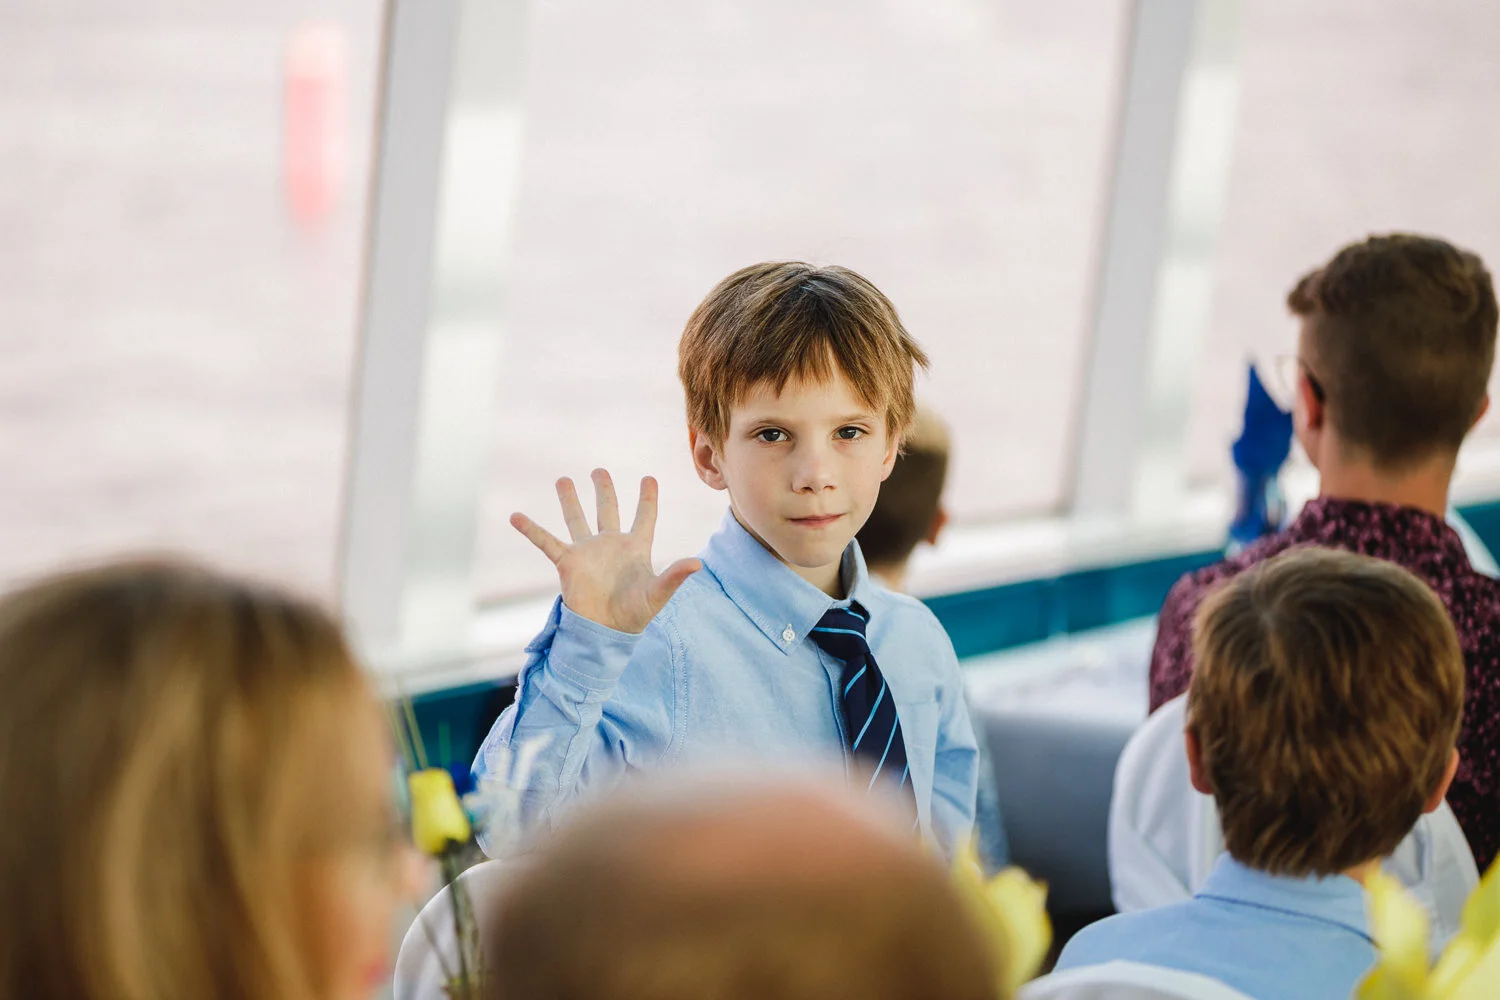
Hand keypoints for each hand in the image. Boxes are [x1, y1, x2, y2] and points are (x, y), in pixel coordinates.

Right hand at [511, 470, 700, 633]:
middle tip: (599, 471)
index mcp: (635, 548)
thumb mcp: (658, 594)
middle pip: (607, 510)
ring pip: (577, 519)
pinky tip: (515, 516)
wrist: (605, 633)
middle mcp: (610, 545)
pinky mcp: (568, 563)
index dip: (647, 498)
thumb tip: (697, 563)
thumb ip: (675, 576)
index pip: (644, 517)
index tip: (649, 478)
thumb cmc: (635, 615)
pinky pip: (546, 541)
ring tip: (562, 479)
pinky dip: (531, 529)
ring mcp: (587, 552)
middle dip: (604, 490)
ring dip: (569, 500)